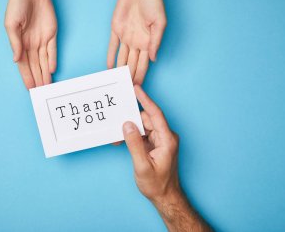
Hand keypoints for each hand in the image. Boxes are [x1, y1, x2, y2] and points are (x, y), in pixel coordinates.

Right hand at [5, 0, 56, 88]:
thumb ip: (15, 43)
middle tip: (40, 92)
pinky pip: (52, 50)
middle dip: (37, 79)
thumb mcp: (11, 25)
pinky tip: (52, 70)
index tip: (29, 88)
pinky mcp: (52, 33)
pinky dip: (52, 60)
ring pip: (44, 61)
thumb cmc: (16, 5)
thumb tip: (15, 60)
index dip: (26, 76)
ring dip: (45, 73)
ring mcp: (42, 39)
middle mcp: (31, 44)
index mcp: (20, 43)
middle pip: (35, 65)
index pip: (24, 65)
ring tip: (47, 85)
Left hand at [107, 0, 165, 83]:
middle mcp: (137, 43)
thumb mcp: (160, 24)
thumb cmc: (154, 3)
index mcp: (148, 43)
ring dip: (119, 70)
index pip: (143, 65)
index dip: (140, 76)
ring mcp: (126, 37)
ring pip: (122, 58)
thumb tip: (154, 59)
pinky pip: (112, 46)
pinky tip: (109, 67)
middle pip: (132, 65)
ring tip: (116, 83)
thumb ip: (156, 42)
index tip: (136, 88)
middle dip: (129, 78)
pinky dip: (110, 57)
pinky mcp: (116, 29)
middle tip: (125, 90)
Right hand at [123, 86, 211, 230]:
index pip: (156, 114)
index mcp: (167, 140)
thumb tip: (127, 124)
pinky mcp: (157, 145)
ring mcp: (162, 141)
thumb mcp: (142, 165)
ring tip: (119, 137)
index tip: (136, 89)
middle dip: (132, 120)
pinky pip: (144, 134)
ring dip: (131, 129)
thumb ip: (134, 143)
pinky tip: (124, 140)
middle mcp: (166, 137)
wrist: (165, 197)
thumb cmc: (157, 184)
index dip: (145, 100)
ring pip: (144, 126)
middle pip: (147, 120)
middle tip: (117, 118)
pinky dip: (134, 136)